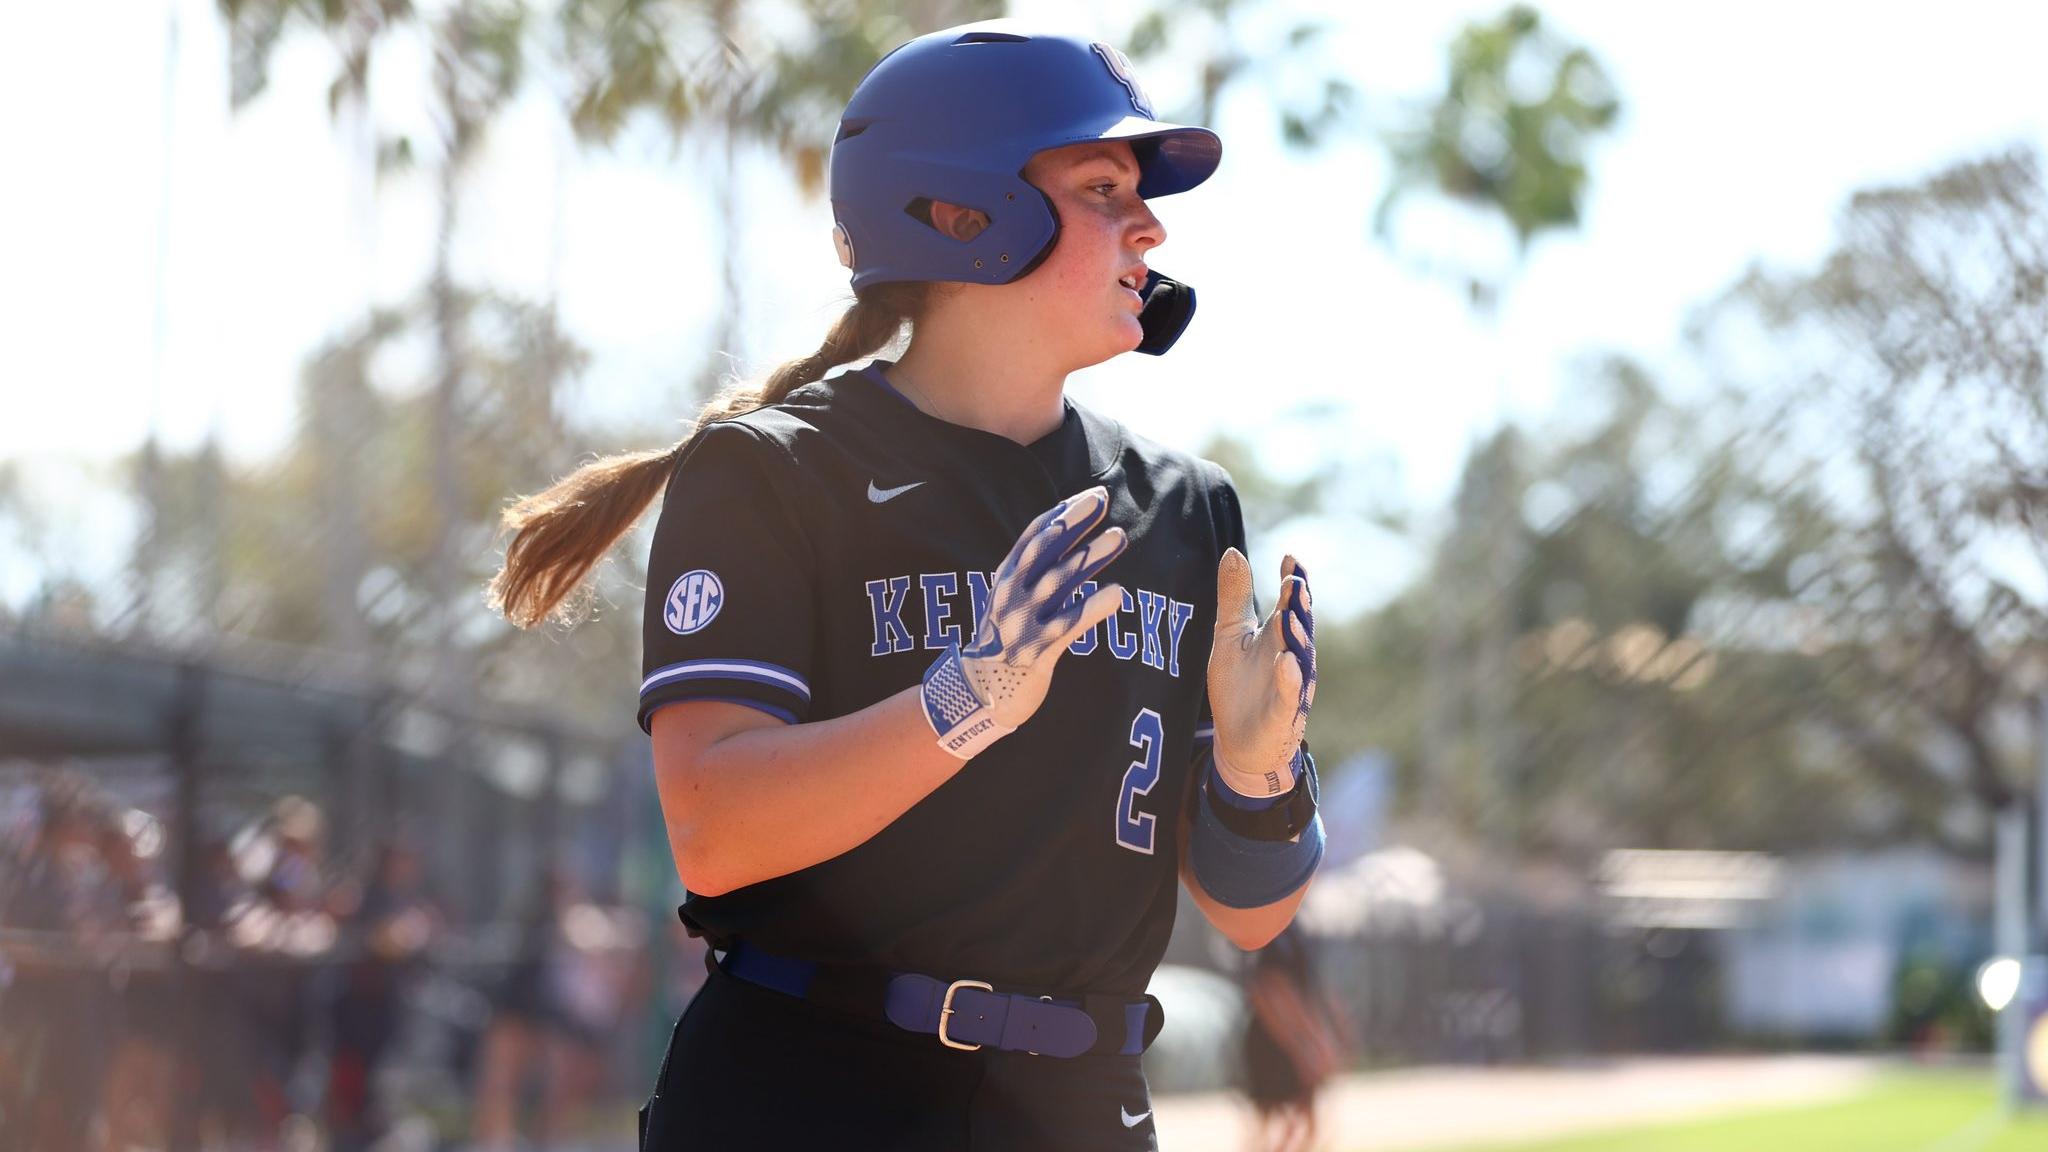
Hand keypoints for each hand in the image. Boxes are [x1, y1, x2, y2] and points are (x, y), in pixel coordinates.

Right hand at [922, 485, 1128, 756]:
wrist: (977, 691)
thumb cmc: (1004, 639)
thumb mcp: (1011, 599)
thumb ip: (1035, 572)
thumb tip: (1067, 536)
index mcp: (1005, 579)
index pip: (1033, 537)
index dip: (1061, 514)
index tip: (1089, 497)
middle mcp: (1011, 596)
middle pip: (1045, 550)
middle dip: (1074, 523)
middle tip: (1102, 499)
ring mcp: (1023, 623)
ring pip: (1059, 582)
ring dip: (1090, 557)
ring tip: (1119, 537)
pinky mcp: (1037, 651)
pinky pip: (1069, 626)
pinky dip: (1093, 608)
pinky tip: (1117, 594)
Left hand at [1207, 549, 1315, 796]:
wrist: (1236, 740)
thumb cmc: (1237, 685)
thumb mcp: (1230, 635)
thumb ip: (1234, 597)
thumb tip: (1233, 551)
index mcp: (1279, 636)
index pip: (1290, 604)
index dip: (1293, 582)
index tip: (1291, 559)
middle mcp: (1291, 657)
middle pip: (1300, 628)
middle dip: (1299, 607)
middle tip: (1295, 582)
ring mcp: (1290, 686)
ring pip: (1300, 659)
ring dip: (1297, 639)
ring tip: (1290, 617)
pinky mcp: (1283, 715)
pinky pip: (1289, 696)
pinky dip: (1290, 680)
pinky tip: (1287, 662)